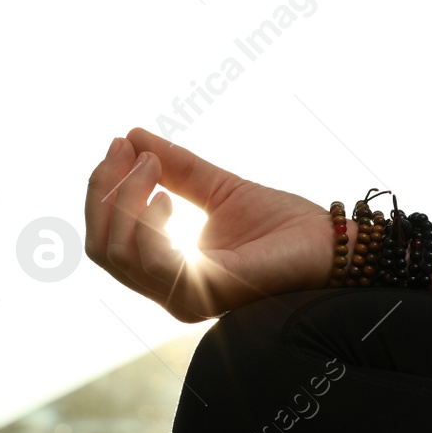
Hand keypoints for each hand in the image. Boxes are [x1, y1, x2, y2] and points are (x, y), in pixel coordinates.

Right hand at [84, 127, 336, 320]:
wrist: (330, 244)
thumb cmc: (284, 226)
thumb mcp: (218, 187)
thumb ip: (176, 168)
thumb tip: (132, 135)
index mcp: (169, 272)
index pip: (107, 239)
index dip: (103, 189)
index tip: (122, 144)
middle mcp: (171, 292)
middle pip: (101, 248)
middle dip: (104, 191)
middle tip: (129, 151)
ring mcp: (186, 297)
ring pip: (117, 252)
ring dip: (125, 199)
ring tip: (154, 166)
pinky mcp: (206, 293)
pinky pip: (151, 262)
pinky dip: (147, 222)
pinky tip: (167, 196)